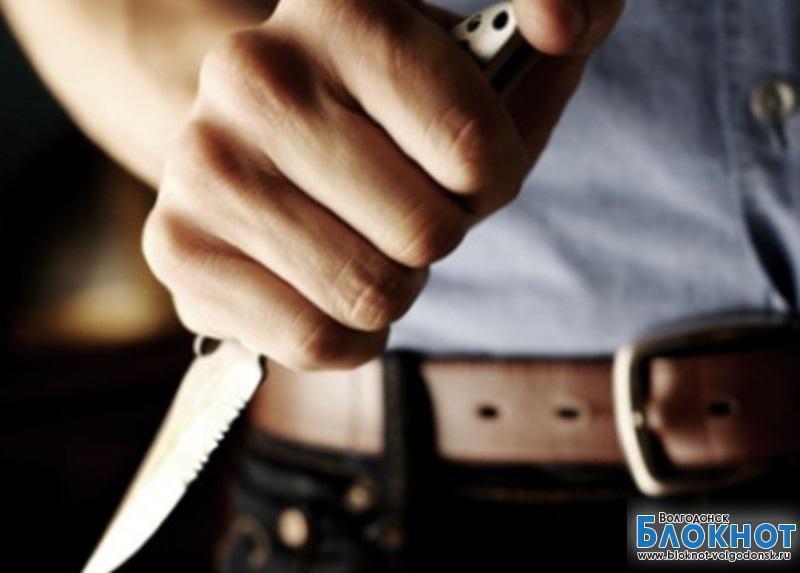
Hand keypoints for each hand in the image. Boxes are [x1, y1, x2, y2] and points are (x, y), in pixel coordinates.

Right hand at [143, 0, 623, 369]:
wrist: (274, 144)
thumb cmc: (400, 115)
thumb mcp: (488, 64)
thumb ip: (569, 15)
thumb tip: (562, 25)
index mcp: (340, 5)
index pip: (477, 154)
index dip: (491, 179)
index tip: (462, 163)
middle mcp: (253, 75)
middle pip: (428, 234)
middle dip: (437, 235)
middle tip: (402, 206)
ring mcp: (202, 167)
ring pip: (374, 293)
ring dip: (394, 283)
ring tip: (362, 239)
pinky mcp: (178, 250)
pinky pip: (317, 340)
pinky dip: (347, 332)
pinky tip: (326, 282)